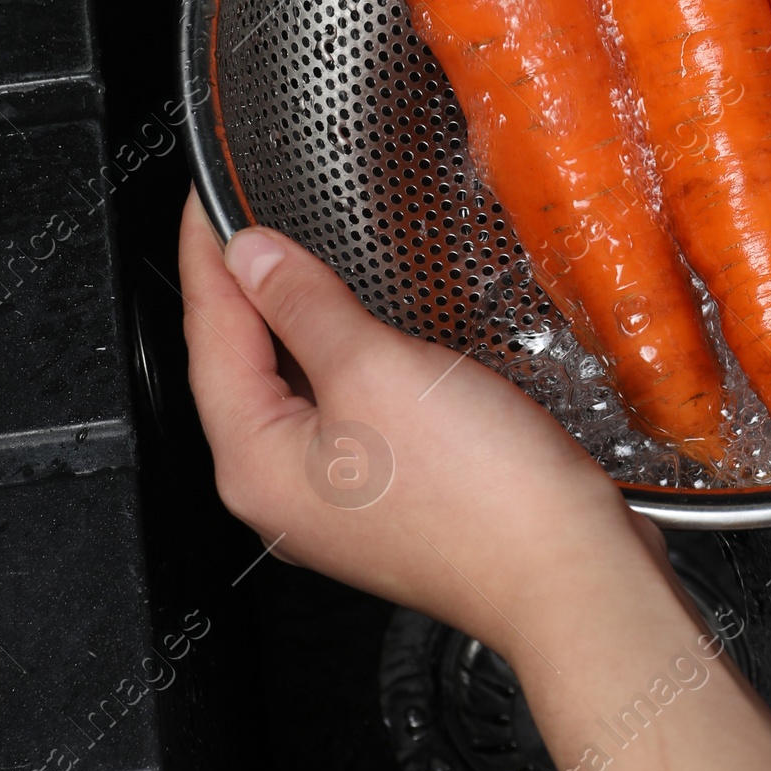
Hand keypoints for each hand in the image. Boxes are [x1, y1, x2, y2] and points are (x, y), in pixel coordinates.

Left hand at [179, 189, 770, 770]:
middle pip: (236, 362)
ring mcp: (333, 495)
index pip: (207, 333)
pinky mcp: (386, 491)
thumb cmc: (479, 495)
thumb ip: (302, 304)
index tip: (204, 197)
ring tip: (290, 251)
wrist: (566, 573)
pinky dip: (335, 352)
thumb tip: (250, 256)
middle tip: (241, 211)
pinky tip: (357, 322)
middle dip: (237, 284)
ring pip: (288, 383)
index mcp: (255, 462)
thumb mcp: (373, 368)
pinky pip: (338, 403)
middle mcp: (280, 488)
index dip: (206, 254)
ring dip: (288, 317)